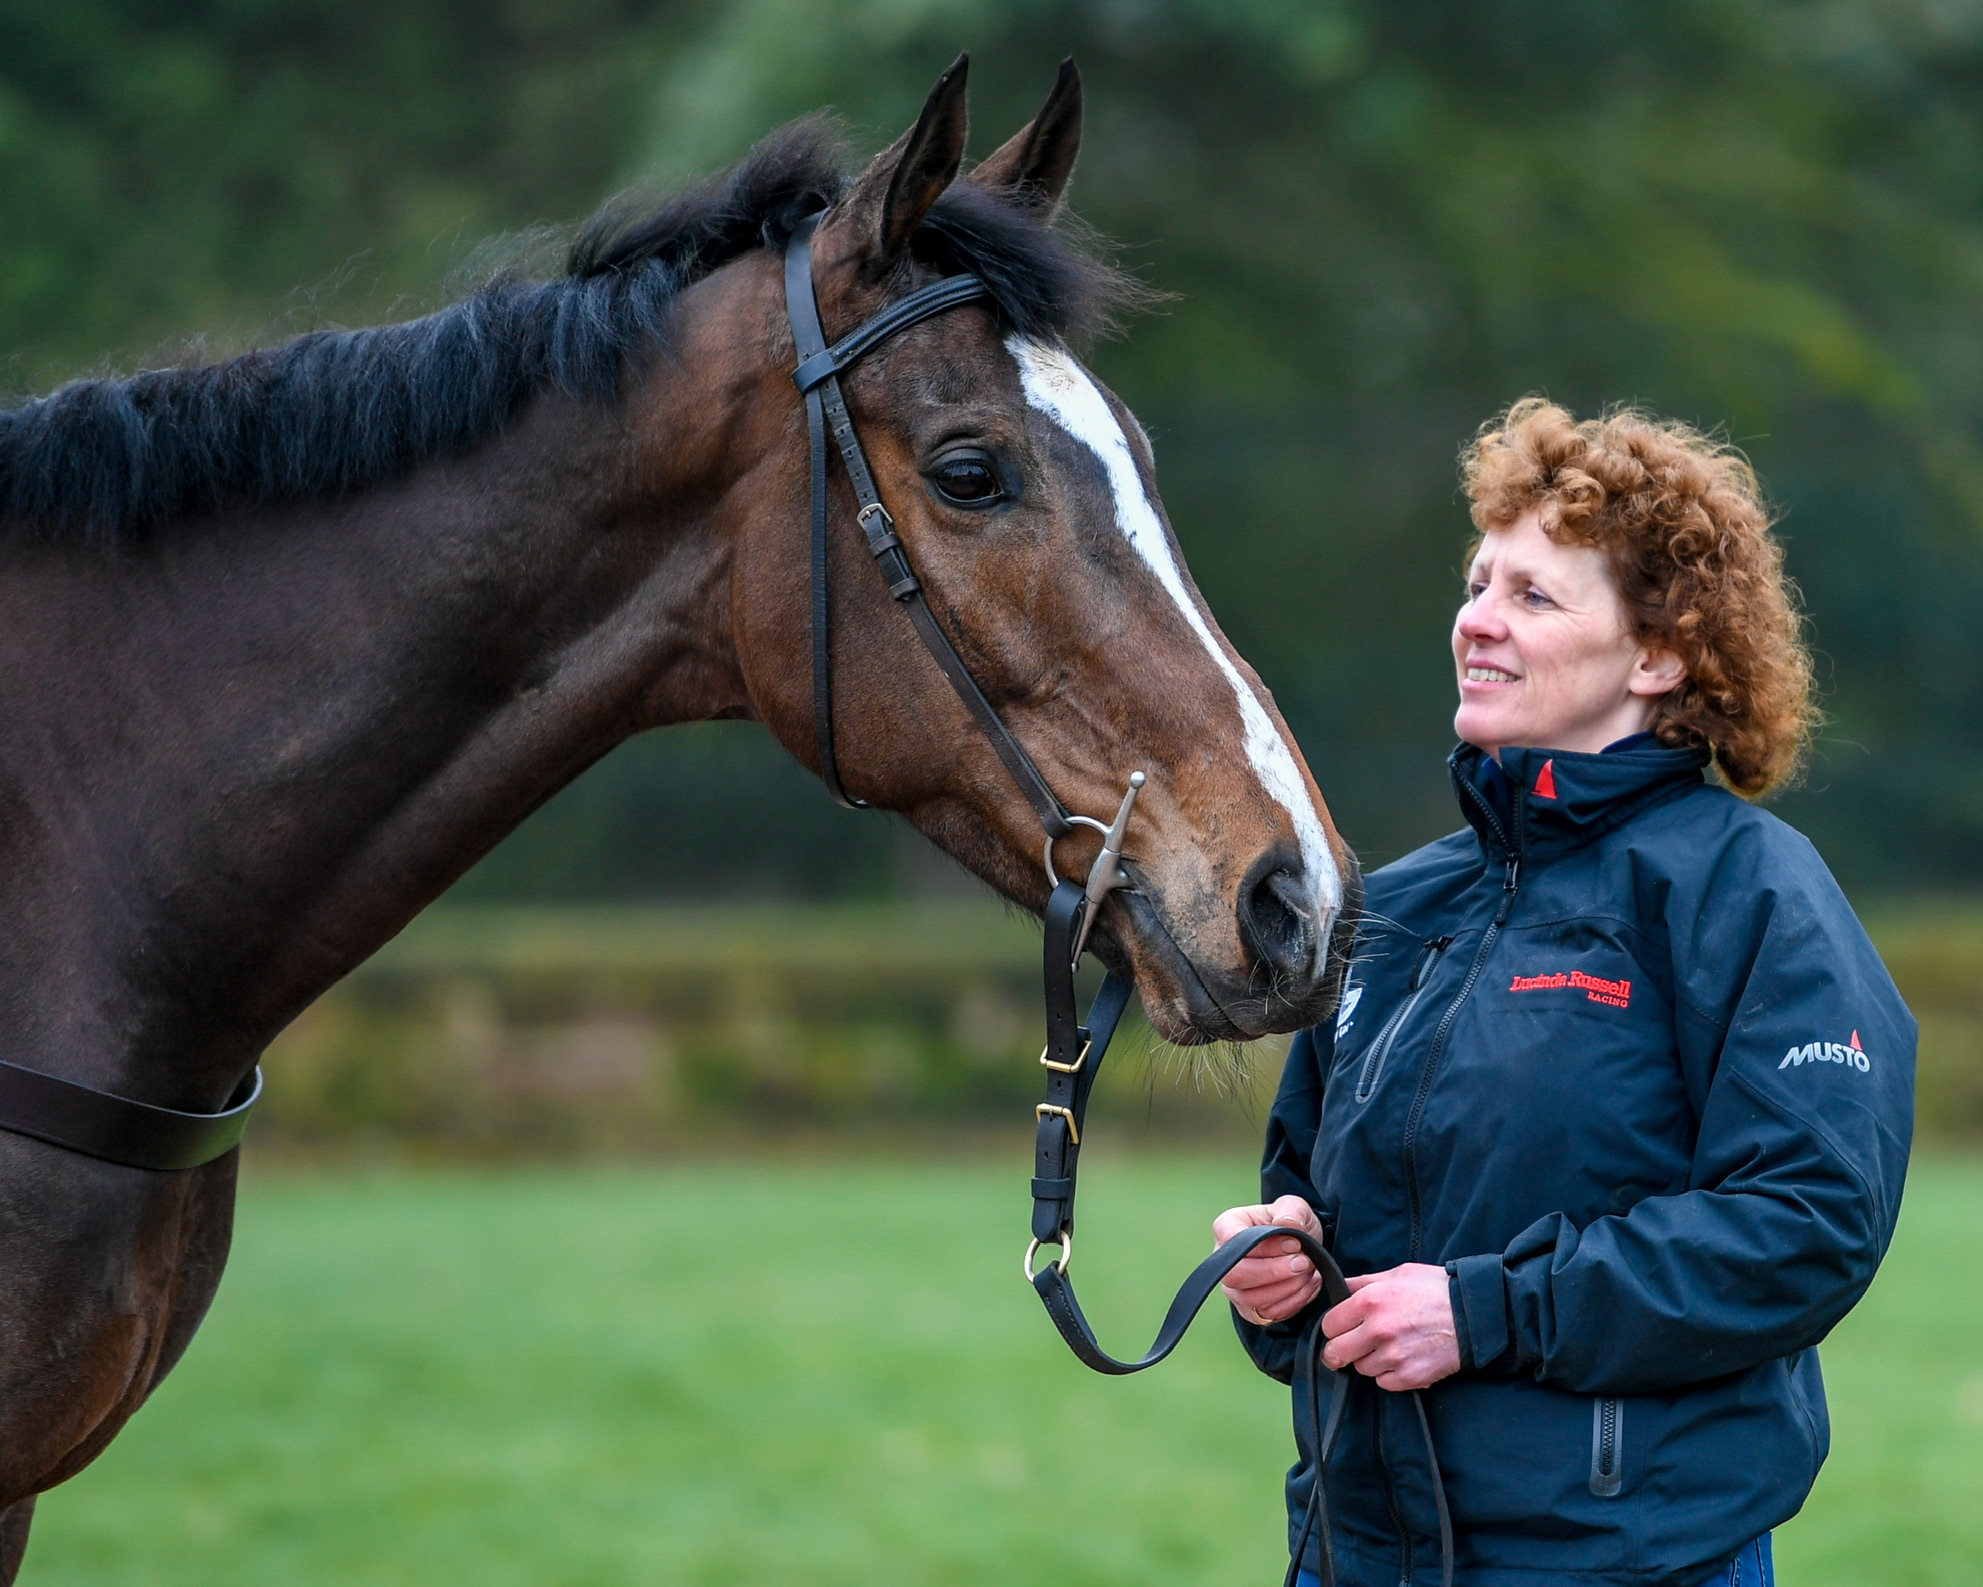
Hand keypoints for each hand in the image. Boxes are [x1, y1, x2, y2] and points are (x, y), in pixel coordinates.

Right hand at [1214, 1195, 1322, 1325]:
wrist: (1302, 1249)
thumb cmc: (1292, 1224)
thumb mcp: (1296, 1207)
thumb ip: (1291, 1210)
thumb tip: (1285, 1223)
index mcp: (1228, 1226)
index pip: (1233, 1241)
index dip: (1266, 1246)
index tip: (1294, 1243)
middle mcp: (1224, 1259)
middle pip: (1236, 1276)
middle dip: (1275, 1272)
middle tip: (1304, 1263)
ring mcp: (1234, 1287)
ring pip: (1251, 1299)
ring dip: (1287, 1289)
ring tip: (1308, 1273)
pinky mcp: (1249, 1309)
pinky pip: (1266, 1315)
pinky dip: (1292, 1303)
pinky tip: (1307, 1286)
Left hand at [1320, 1263, 1459, 1390]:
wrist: (1475, 1313)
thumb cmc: (1437, 1289)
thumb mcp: (1397, 1274)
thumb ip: (1364, 1283)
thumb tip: (1340, 1288)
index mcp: (1370, 1301)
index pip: (1329, 1325)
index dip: (1334, 1327)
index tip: (1342, 1328)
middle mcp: (1377, 1330)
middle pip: (1336, 1354)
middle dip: (1340, 1351)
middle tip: (1350, 1347)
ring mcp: (1394, 1356)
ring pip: (1361, 1369)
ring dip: (1369, 1361)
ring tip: (1388, 1347)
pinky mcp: (1410, 1376)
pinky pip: (1384, 1383)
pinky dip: (1389, 1374)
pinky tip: (1402, 1359)